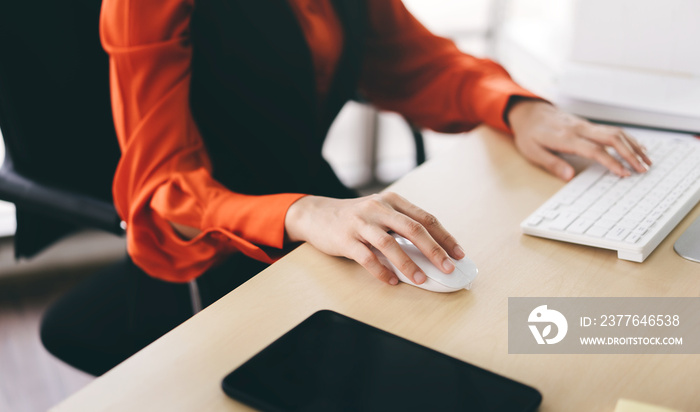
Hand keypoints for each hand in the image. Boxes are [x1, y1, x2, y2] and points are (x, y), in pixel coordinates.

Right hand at [284, 192, 464, 284]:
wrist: (316, 215)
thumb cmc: (354, 218)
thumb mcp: (380, 213)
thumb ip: (401, 226)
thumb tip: (431, 251)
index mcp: (392, 201)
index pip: (425, 218)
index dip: (444, 237)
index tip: (459, 253)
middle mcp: (378, 208)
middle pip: (412, 228)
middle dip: (433, 250)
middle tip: (447, 268)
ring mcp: (361, 223)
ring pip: (390, 244)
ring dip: (408, 264)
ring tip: (421, 279)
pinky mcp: (345, 239)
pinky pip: (367, 258)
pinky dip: (381, 271)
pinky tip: (392, 281)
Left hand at [507, 99, 651, 180]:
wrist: (529, 112)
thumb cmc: (530, 134)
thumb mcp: (533, 152)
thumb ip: (552, 164)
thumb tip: (569, 176)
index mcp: (566, 138)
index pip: (594, 150)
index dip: (611, 162)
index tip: (624, 174)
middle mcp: (580, 129)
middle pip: (612, 138)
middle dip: (631, 153)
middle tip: (643, 169)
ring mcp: (586, 125)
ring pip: (616, 132)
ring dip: (633, 146)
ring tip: (646, 161)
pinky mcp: (588, 125)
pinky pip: (612, 130)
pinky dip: (628, 139)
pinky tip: (638, 147)